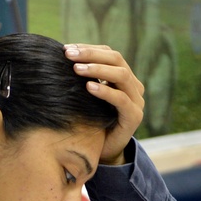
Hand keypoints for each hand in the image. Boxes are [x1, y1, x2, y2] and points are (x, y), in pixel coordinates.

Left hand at [64, 43, 144, 164]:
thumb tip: (64, 55)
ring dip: (97, 69)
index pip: (110, 54)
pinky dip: (105, 91)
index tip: (67, 48)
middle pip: (117, 59)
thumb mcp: (88, 96)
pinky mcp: (134, 117)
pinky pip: (121, 99)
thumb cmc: (93, 121)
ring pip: (121, 75)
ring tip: (76, 69)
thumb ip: (85, 78)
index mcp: (124, 78)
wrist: (105, 152)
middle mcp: (134, 87)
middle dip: (91, 54)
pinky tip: (88, 87)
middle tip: (69, 54)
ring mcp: (137, 102)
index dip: (90, 48)